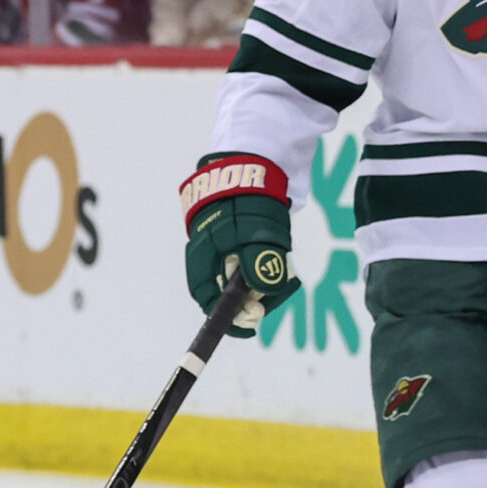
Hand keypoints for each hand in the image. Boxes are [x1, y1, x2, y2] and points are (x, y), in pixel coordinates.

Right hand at [180, 153, 297, 334]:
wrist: (252, 159)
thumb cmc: (250, 199)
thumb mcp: (257, 236)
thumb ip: (261, 266)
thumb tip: (262, 294)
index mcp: (203, 253)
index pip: (206, 296)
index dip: (224, 317)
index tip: (246, 328)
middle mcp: (206, 249)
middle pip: (223, 288)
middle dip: (249, 298)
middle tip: (274, 297)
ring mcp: (218, 239)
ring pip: (237, 273)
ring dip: (259, 280)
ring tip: (283, 275)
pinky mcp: (233, 231)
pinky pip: (245, 257)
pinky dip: (262, 264)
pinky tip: (278, 257)